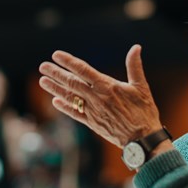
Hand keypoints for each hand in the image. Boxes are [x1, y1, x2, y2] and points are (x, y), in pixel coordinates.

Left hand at [38, 44, 161, 147]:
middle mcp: (96, 98)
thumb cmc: (144, 112)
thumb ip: (134, 66)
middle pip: (72, 82)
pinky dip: (64, 107)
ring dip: (55, 88)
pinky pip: (74, 113)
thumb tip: (136, 47)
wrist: (142, 139)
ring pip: (70, 97)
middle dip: (56, 73)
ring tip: (43, 81)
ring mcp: (92, 111)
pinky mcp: (91, 123)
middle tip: (43, 66)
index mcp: (107, 86)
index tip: (56, 55)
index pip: (83, 70)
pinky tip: (55, 101)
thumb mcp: (141, 86)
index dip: (68, 62)